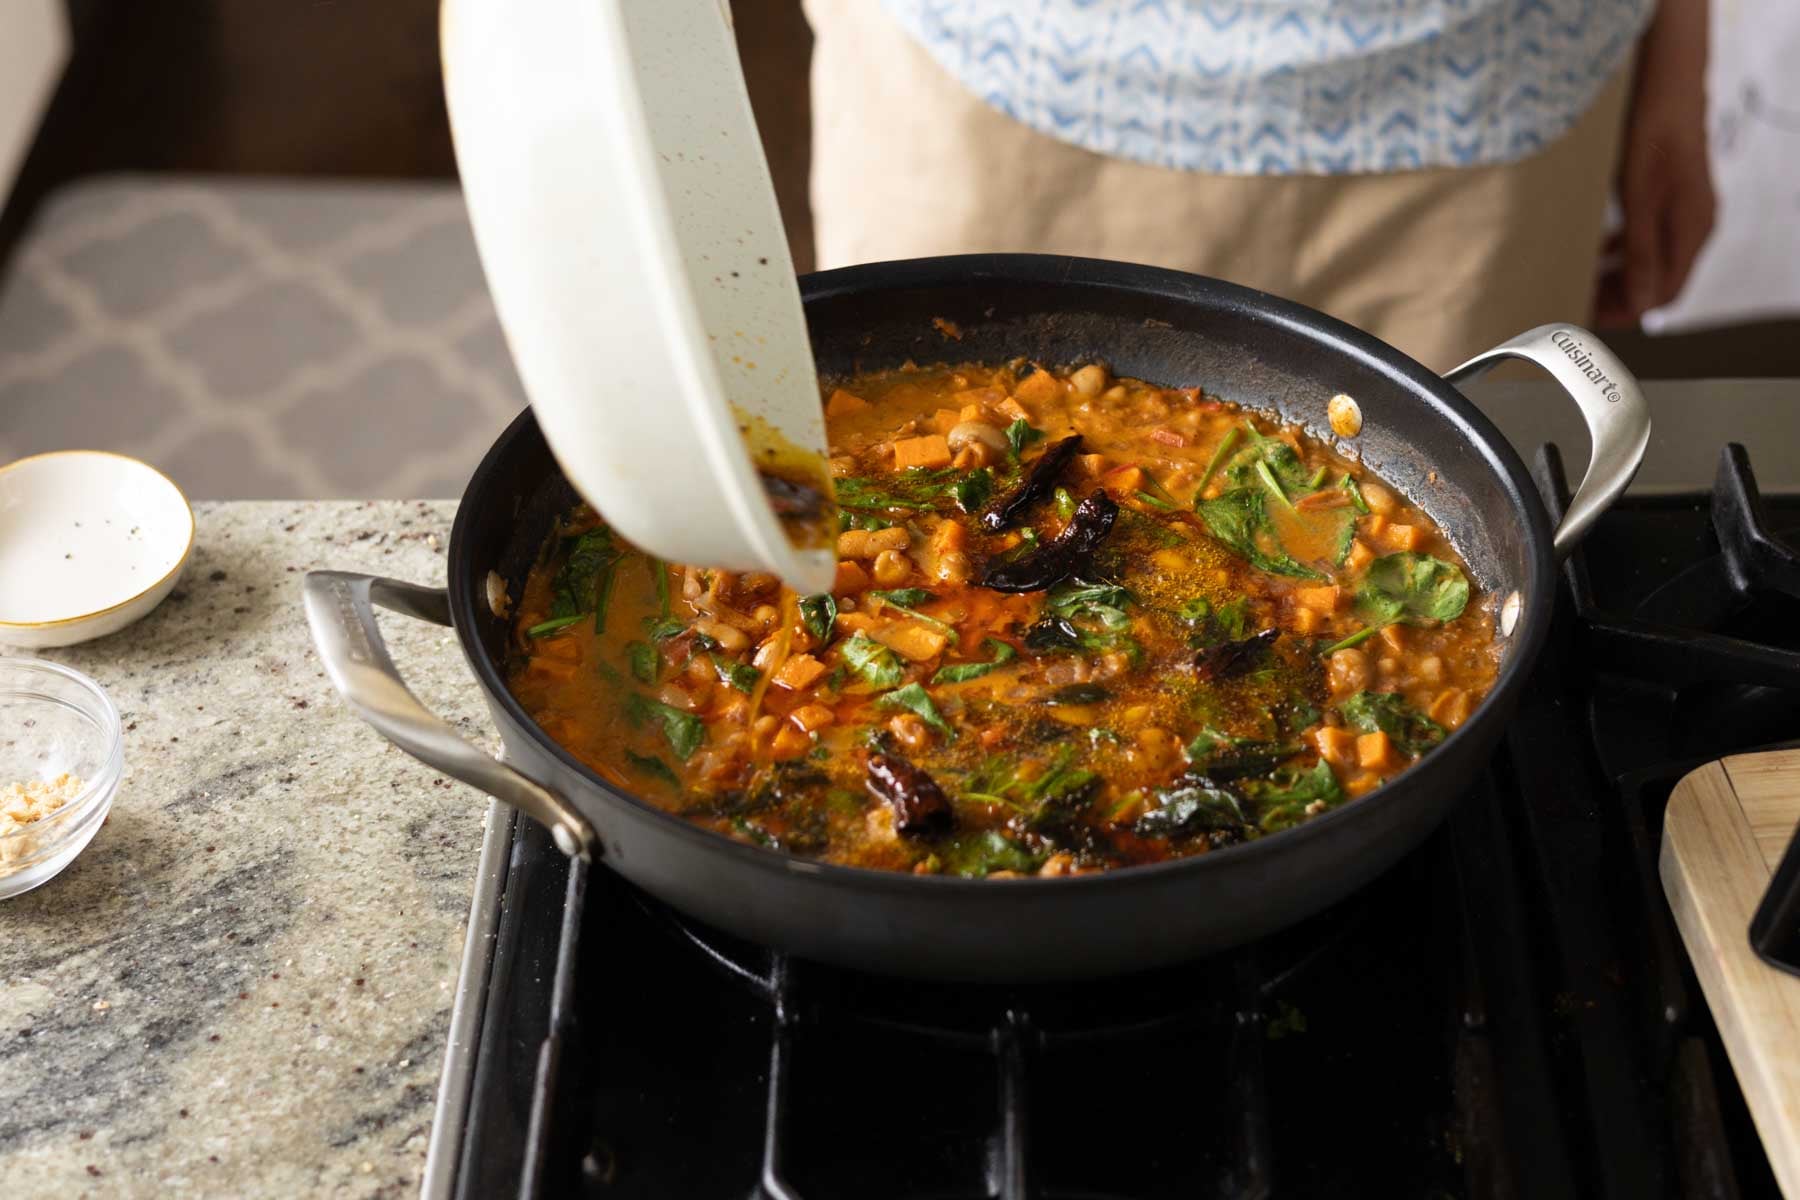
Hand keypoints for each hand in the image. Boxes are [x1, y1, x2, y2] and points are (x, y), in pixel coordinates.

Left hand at [1595, 0, 1716, 325]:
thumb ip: (1641, 252)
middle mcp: (1691, 225)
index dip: (1626, 310)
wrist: (1664, 88)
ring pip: (1647, 260)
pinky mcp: (1665, 198)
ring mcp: (1679, 212)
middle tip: (1575, 301)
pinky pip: (1643, 237)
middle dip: (1618, 296)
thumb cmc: (1653, 136)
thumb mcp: (1640, 198)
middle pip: (1655, 280)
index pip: (1664, 293)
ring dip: (1615, 275)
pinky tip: (1590, 251)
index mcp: (1692, 230)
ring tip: (1577, 280)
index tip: (1587, 317)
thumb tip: (1640, 303)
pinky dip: (1619, 251)